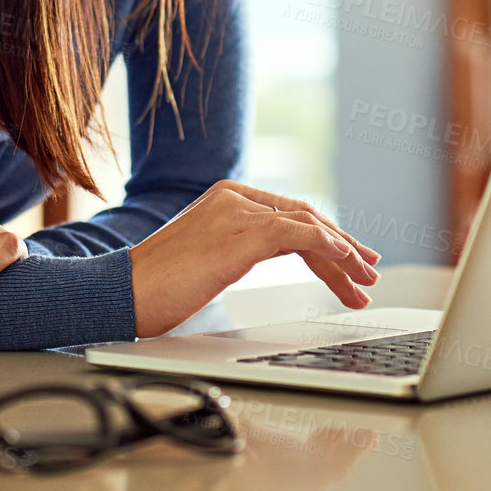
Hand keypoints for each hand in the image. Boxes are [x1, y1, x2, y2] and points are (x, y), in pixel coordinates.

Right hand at [127, 180, 380, 337]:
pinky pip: (301, 234)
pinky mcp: (242, 232)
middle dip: (343, 248)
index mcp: (226, 198)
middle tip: (369, 272)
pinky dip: (330, 247)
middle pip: (305, 219)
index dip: (325, 239)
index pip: (289, 216)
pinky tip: (347, 264)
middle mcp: (235, 197)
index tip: (349, 262)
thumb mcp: (206, 259)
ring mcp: (238, 211)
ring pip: (309, 227)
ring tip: (365, 281)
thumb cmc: (155, 288)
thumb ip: (237, 249)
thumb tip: (269, 257)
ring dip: (344, 256)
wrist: (122, 294)